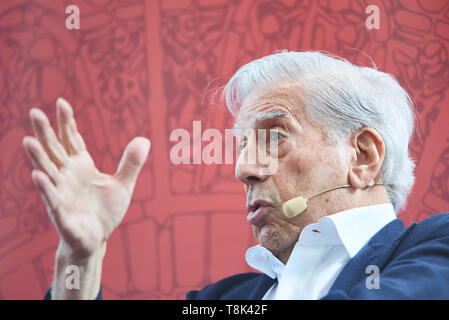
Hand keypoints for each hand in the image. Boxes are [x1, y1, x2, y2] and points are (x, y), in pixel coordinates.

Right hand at [23, 98, 149, 258]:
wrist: (98, 238)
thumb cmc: (105, 211)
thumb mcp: (123, 185)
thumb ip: (131, 163)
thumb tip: (144, 139)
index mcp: (81, 166)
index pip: (72, 139)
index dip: (66, 122)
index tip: (61, 102)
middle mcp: (67, 175)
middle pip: (54, 150)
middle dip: (45, 132)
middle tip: (34, 112)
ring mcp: (62, 193)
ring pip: (48, 171)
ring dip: (38, 157)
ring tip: (28, 140)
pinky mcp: (61, 213)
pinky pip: (52, 198)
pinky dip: (46, 187)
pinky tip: (38, 175)